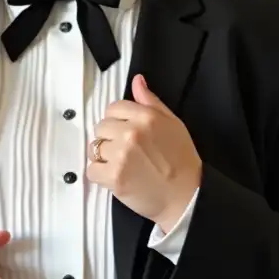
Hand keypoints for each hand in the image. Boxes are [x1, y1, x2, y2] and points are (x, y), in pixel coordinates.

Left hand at [86, 74, 201, 230]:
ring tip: (122, 165)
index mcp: (147, 117)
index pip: (113, 108)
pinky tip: (116, 177)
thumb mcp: (173, 124)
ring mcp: (121, 155)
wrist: (186, 198)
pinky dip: (100, 175)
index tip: (126, 133)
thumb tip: (137, 81)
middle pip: (101, 127)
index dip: (118, 121)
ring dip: (104, 157)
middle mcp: (132, 132)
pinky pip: (91, 170)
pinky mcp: (114, 177)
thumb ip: (151, 102)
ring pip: (94, 148)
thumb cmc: (182, 162)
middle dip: (110, 139)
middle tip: (126, 152)